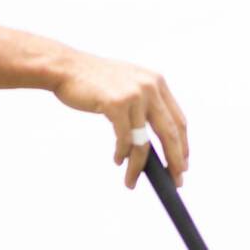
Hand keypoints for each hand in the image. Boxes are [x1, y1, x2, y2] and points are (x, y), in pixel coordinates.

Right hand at [52, 52, 188, 189]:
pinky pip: (124, 139)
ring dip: (138, 166)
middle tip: (175, 182)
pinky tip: (118, 160)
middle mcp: (150, 87)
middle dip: (174, 162)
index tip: (182, 164)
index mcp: (156, 81)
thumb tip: (155, 140)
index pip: (178, 120)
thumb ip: (145, 102)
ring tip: (131, 180)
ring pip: (144, 143)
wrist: (67, 67)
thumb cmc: (94, 79)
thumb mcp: (129, 83)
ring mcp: (133, 95)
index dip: (182, 145)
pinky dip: (122, 154)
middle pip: (170, 133)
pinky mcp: (116, 104)